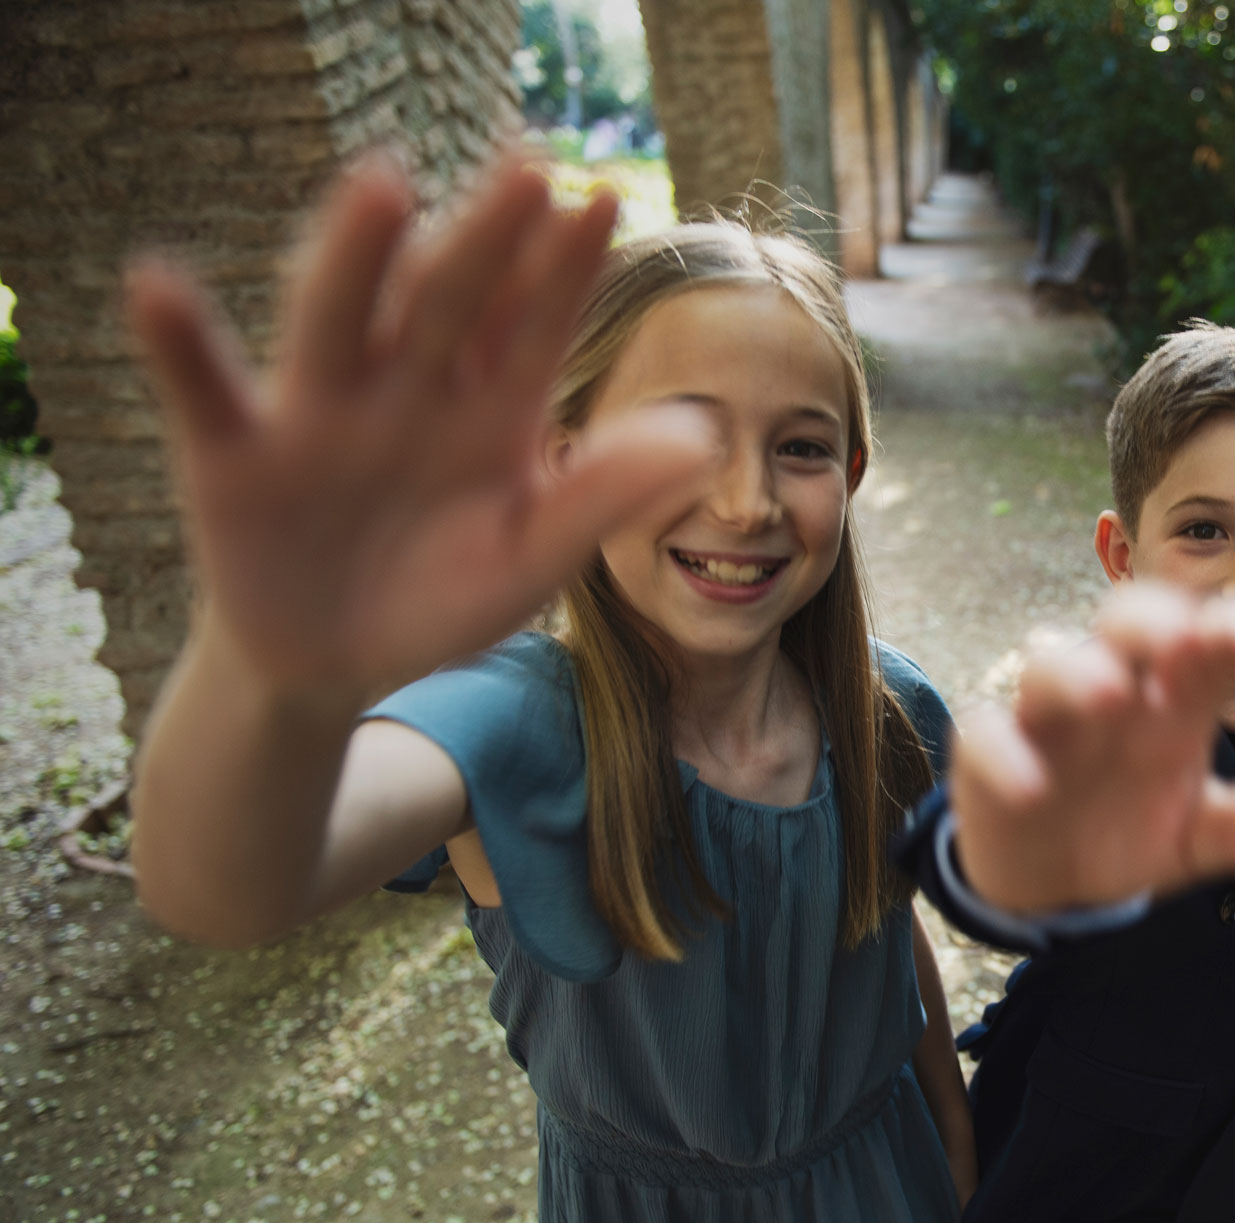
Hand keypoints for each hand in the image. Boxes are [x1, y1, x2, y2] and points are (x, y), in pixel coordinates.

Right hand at [126, 149, 721, 698]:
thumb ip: (603, 493)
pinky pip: (203, 389)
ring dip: (356, 255)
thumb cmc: (441, 598)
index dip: (565, 264)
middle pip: (447, 300)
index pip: (535, 322)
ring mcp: (319, 411)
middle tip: (523, 167)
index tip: (602, 198)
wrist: (336, 669)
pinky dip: (180, 340)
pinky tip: (157, 285)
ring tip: (382, 185)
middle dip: (483, 237)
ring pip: (339, 319)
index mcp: (489, 407)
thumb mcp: (533, 555)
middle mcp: (406, 387)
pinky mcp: (235, 452)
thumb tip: (702, 436)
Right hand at [950, 585, 1234, 914]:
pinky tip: (1030, 788)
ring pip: (1049, 664)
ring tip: (1108, 694)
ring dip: (1076, 672)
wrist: (1053, 887)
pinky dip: (1004, 757)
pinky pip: (985, 735)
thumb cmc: (1129, 832)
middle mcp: (1110, 691)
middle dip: (1150, 621)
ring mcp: (1046, 717)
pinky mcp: (989, 754)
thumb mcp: (1194, 839)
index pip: (1200, 642)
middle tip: (1180, 636)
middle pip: (1123, 623)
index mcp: (1169, 699)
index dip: (1230, 626)